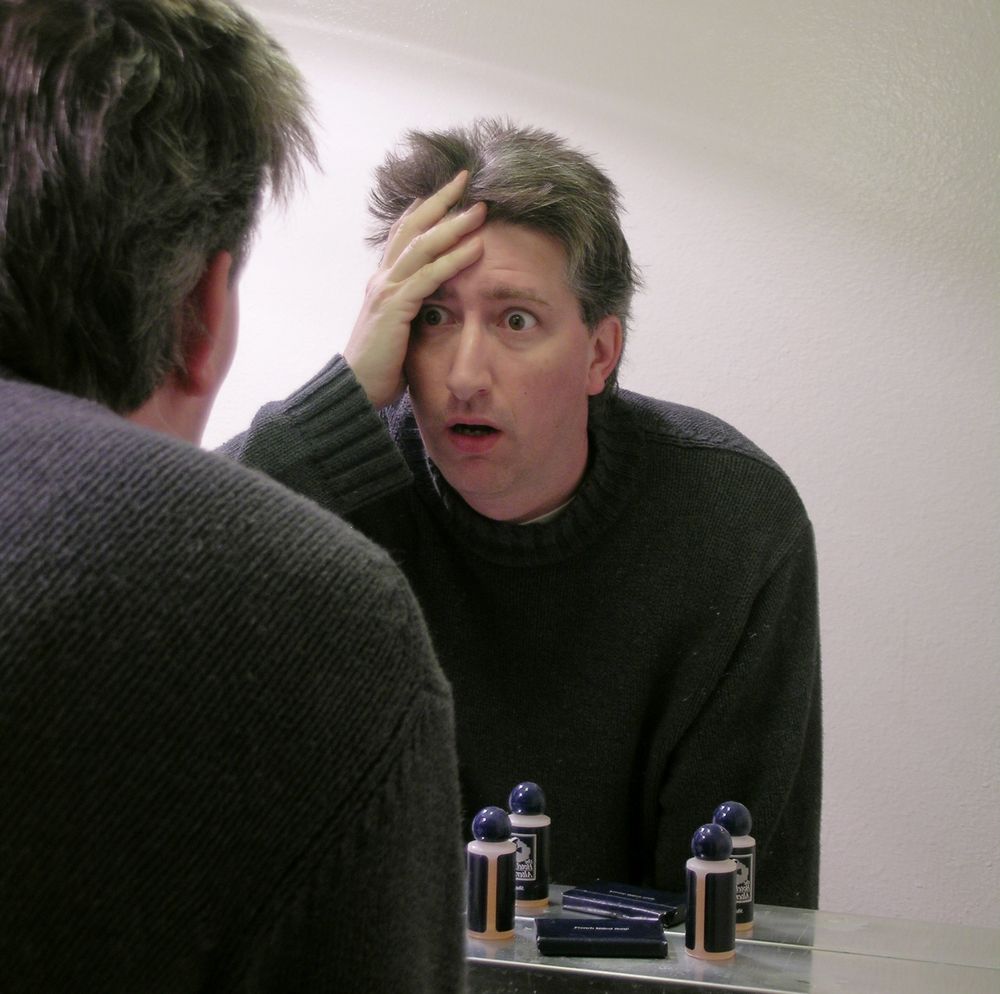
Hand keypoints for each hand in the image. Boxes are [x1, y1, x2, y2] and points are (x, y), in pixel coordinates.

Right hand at [344, 171, 485, 408]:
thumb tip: (432, 304)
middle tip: (464, 179)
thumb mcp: (398, 329)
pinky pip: (429, 276)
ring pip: (423, 246)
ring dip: (453, 225)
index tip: (444, 192)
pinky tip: (476, 247)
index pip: (402, 236)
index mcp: (383, 282)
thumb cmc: (379, 366)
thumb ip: (411, 310)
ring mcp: (387, 290)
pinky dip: (454, 259)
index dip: (422, 211)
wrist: (356, 389)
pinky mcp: (395, 307)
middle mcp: (382, 278)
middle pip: (412, 228)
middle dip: (439, 201)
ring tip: (479, 209)